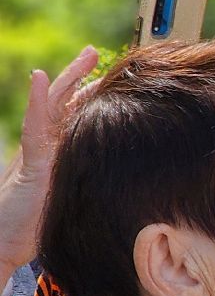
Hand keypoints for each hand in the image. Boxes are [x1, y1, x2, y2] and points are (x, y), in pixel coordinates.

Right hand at [0, 47, 98, 270]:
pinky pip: (34, 126)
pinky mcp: (31, 162)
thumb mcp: (73, 198)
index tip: (113, 78)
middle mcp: (47, 146)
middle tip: (96, 51)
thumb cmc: (39, 226)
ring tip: (86, 55)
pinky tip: (40, 79)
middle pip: (65, 103)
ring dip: (68, 78)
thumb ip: (88, 182)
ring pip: (53, 105)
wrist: (5, 244)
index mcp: (60, 152)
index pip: (77, 116)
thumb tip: (122, 179)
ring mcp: (38, 151)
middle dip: (81, 77)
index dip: (93, 96)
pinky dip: (36, 100)